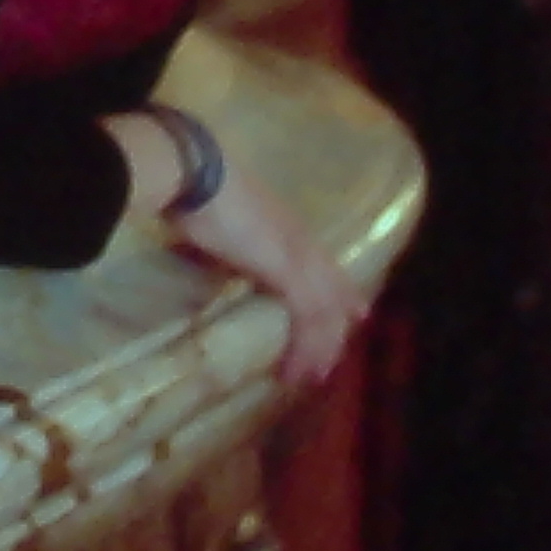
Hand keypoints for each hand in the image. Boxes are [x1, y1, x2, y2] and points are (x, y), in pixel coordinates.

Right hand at [165, 160, 366, 392]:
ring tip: (312, 377)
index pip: (323, 267)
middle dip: (333, 330)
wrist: (198, 173)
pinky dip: (303, 349)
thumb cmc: (198, 191)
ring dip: (319, 348)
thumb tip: (212, 257)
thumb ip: (223, 245)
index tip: (353, 313)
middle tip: (329, 362)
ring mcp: (300, 257)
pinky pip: (307, 321)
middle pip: (331, 293)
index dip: (338, 292)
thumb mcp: (218, 224)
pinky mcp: (291, 275)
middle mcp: (302, 242)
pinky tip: (294, 370)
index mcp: (287, 227)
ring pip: (325, 312)